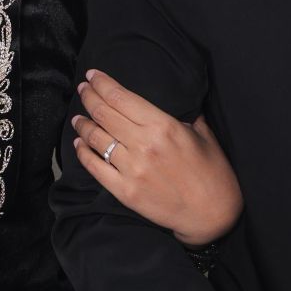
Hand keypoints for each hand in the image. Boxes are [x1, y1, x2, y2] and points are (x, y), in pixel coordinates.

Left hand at [71, 68, 242, 245]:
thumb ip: (186, 114)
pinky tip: (79, 143)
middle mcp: (143, 145)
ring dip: (83, 124)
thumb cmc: (213, 172)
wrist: (212, 214)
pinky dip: (83, 153)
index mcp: (162, 126)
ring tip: (78, 117)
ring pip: (96, 138)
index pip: (121, 97)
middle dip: (89, 97)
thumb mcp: (204, 134)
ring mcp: (131, 169)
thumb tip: (177, 98)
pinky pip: (95, 167)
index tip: (92, 75)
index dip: (102, 83)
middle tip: (82, 89)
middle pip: (104, 113)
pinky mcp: (125, 192)